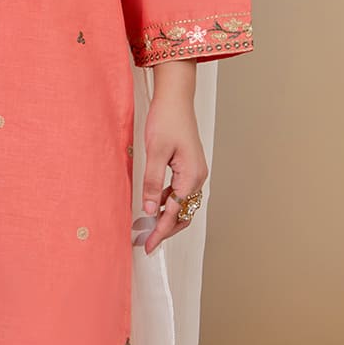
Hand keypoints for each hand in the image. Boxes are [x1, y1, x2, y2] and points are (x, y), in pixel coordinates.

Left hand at [136, 62, 205, 256]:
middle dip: (165, 229)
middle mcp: (198, 177)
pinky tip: (152, 205)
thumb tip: (149, 209)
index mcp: (192, 176)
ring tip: (145, 227)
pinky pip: (179, 192)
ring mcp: (195, 173)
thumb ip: (152, 182)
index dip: (160, 231)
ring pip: (182, 205)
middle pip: (183, 214)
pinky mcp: (188, 168)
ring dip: (165, 217)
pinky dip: (166, 203)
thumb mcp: (155, 152)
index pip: (175, 212)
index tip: (148, 246)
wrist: (175, 98)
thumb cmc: (166, 120)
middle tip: (145, 242)